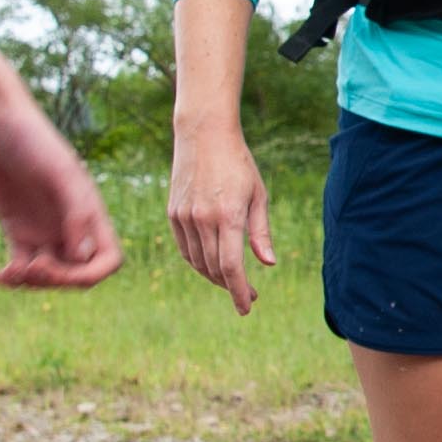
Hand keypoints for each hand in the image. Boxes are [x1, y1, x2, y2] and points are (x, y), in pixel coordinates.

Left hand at [0, 103, 122, 289]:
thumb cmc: (32, 139)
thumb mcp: (59, 173)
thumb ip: (76, 211)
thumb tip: (83, 256)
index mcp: (89, 212)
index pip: (106, 259)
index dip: (89, 274)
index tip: (64, 269)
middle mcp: (70, 225)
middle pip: (75, 272)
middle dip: (57, 279)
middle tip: (31, 268)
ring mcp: (43, 229)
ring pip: (48, 274)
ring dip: (33, 282)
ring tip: (12, 273)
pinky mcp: (17, 229)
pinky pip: (20, 266)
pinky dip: (12, 277)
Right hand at [170, 122, 277, 315]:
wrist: (203, 135)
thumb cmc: (238, 164)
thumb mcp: (258, 195)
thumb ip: (261, 231)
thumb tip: (268, 263)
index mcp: (228, 216)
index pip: (231, 267)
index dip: (239, 291)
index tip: (247, 307)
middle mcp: (202, 219)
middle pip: (215, 268)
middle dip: (232, 287)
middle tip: (249, 295)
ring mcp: (184, 217)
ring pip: (198, 262)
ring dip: (215, 277)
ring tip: (232, 282)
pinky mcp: (173, 213)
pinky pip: (185, 249)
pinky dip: (198, 263)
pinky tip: (211, 267)